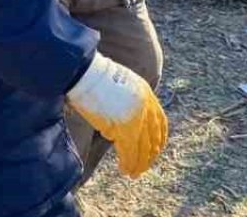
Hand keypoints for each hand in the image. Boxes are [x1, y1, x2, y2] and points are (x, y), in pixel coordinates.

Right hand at [66, 53, 167, 177]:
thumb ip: (128, 102)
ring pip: (142, 149)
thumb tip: (122, 121)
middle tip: (143, 166)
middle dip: (149, 155)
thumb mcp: (121, 85)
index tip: (156, 149)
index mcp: (146, 95)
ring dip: (139, 163)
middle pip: (152, 138)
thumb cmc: (94, 77)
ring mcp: (137, 119)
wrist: (86, 74)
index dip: (158, 138)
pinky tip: (125, 170)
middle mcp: (146, 108)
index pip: (159, 122)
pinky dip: (129, 163)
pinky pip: (130, 152)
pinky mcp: (125, 129)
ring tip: (133, 173)